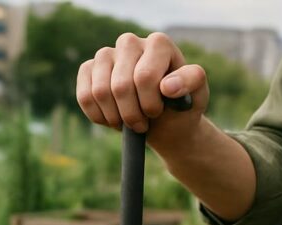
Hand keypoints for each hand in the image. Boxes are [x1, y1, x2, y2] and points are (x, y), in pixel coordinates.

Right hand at [76, 32, 208, 141]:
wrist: (164, 120)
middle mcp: (130, 42)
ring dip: (116, 118)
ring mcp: (106, 55)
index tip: (157, 112)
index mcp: (158, 43)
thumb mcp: (197, 95)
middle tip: (142, 124)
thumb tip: (168, 86)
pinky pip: (85, 96)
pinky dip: (99, 117)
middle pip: (120, 86)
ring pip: (100, 92)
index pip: (144, 76)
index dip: (149, 104)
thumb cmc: (180, 105)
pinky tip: (113, 118)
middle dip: (132, 115)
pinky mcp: (88, 69)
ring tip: (129, 122)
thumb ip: (191, 83)